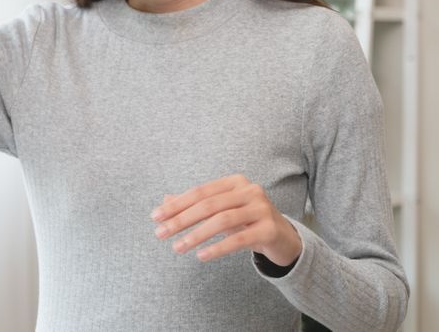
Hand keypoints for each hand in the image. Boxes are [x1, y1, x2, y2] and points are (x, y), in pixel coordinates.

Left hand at [150, 173, 302, 264]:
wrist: (283, 238)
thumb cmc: (246, 222)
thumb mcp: (221, 211)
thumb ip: (196, 205)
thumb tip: (165, 200)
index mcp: (235, 181)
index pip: (200, 192)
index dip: (177, 204)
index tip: (155, 217)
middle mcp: (249, 190)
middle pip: (209, 205)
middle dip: (181, 220)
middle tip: (160, 234)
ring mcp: (262, 208)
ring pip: (222, 220)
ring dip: (196, 235)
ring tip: (178, 248)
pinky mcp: (269, 229)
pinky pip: (238, 239)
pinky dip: (217, 248)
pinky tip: (201, 256)